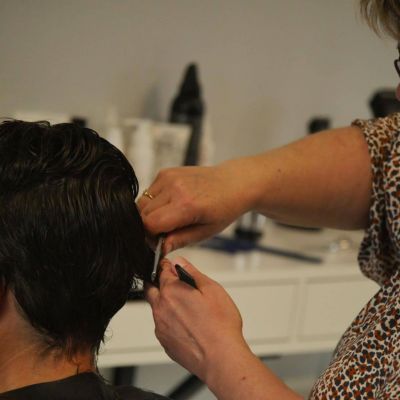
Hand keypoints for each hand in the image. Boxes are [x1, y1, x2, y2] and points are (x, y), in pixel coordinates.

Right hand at [137, 164, 254, 253]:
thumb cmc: (224, 208)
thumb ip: (179, 240)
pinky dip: (154, 202)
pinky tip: (171, 204)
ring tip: (170, 217)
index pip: (150, 224)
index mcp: (186, 205)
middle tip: (166, 231)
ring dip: (150, 213)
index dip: (150, 236)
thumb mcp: (205, 232)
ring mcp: (169, 177)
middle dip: (150, 226)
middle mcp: (174, 188)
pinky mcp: (166, 172)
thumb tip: (160, 248)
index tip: (159, 241)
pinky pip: (149, 192)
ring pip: (142, 203)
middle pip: (143, 213)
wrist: (233, 183)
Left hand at [145, 257, 247, 382]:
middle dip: (159, 282)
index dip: (167, 266)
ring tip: (185, 306)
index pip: (162, 271)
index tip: (171, 265)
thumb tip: (179, 262)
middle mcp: (161, 308)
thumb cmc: (220, 325)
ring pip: (156, 308)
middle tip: (172, 283)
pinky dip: (170, 321)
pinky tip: (186, 324)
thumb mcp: (211, 289)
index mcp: (171, 291)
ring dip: (165, 303)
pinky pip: (162, 326)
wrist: (220, 357)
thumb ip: (192, 272)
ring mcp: (161, 327)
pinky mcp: (165, 342)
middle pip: (151, 288)